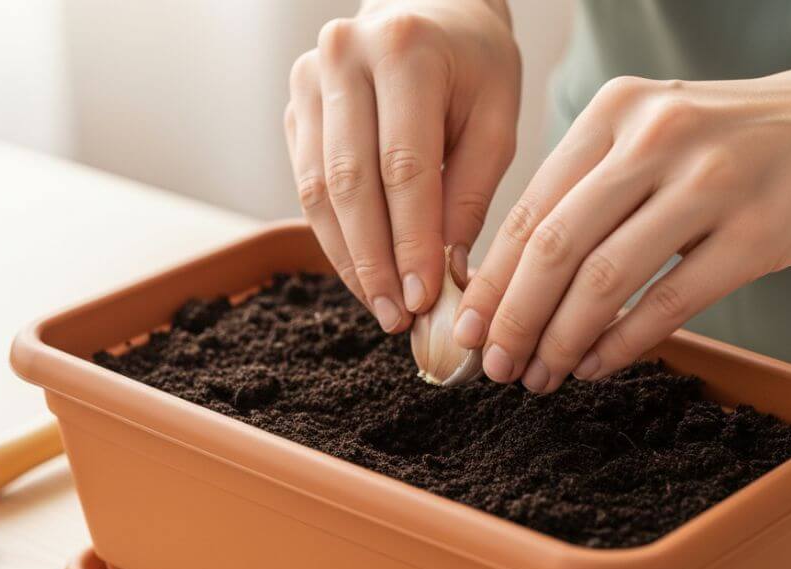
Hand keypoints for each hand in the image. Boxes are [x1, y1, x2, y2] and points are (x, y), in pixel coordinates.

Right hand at [284, 0, 519, 332]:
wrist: (430, 10)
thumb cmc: (474, 65)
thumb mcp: (497, 118)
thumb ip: (470, 194)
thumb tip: (445, 275)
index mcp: (405, 51)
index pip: (402, 165)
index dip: (410, 240)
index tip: (423, 297)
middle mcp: (343, 57)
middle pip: (349, 182)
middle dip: (373, 259)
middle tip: (394, 315)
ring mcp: (308, 80)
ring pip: (317, 190)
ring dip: (348, 257)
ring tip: (379, 305)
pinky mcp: (293, 108)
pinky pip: (306, 185)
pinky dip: (333, 236)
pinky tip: (361, 272)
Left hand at [454, 39, 790, 391]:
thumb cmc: (738, 140)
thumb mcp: (654, 134)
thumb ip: (590, 189)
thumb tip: (513, 278)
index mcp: (614, 111)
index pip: (531, 207)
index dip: (492, 277)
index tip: (468, 327)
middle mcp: (655, 138)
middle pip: (556, 246)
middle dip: (513, 318)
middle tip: (495, 366)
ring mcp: (709, 183)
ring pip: (605, 279)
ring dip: (560, 340)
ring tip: (540, 376)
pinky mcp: (757, 232)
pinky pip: (669, 302)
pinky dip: (622, 344)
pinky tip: (595, 367)